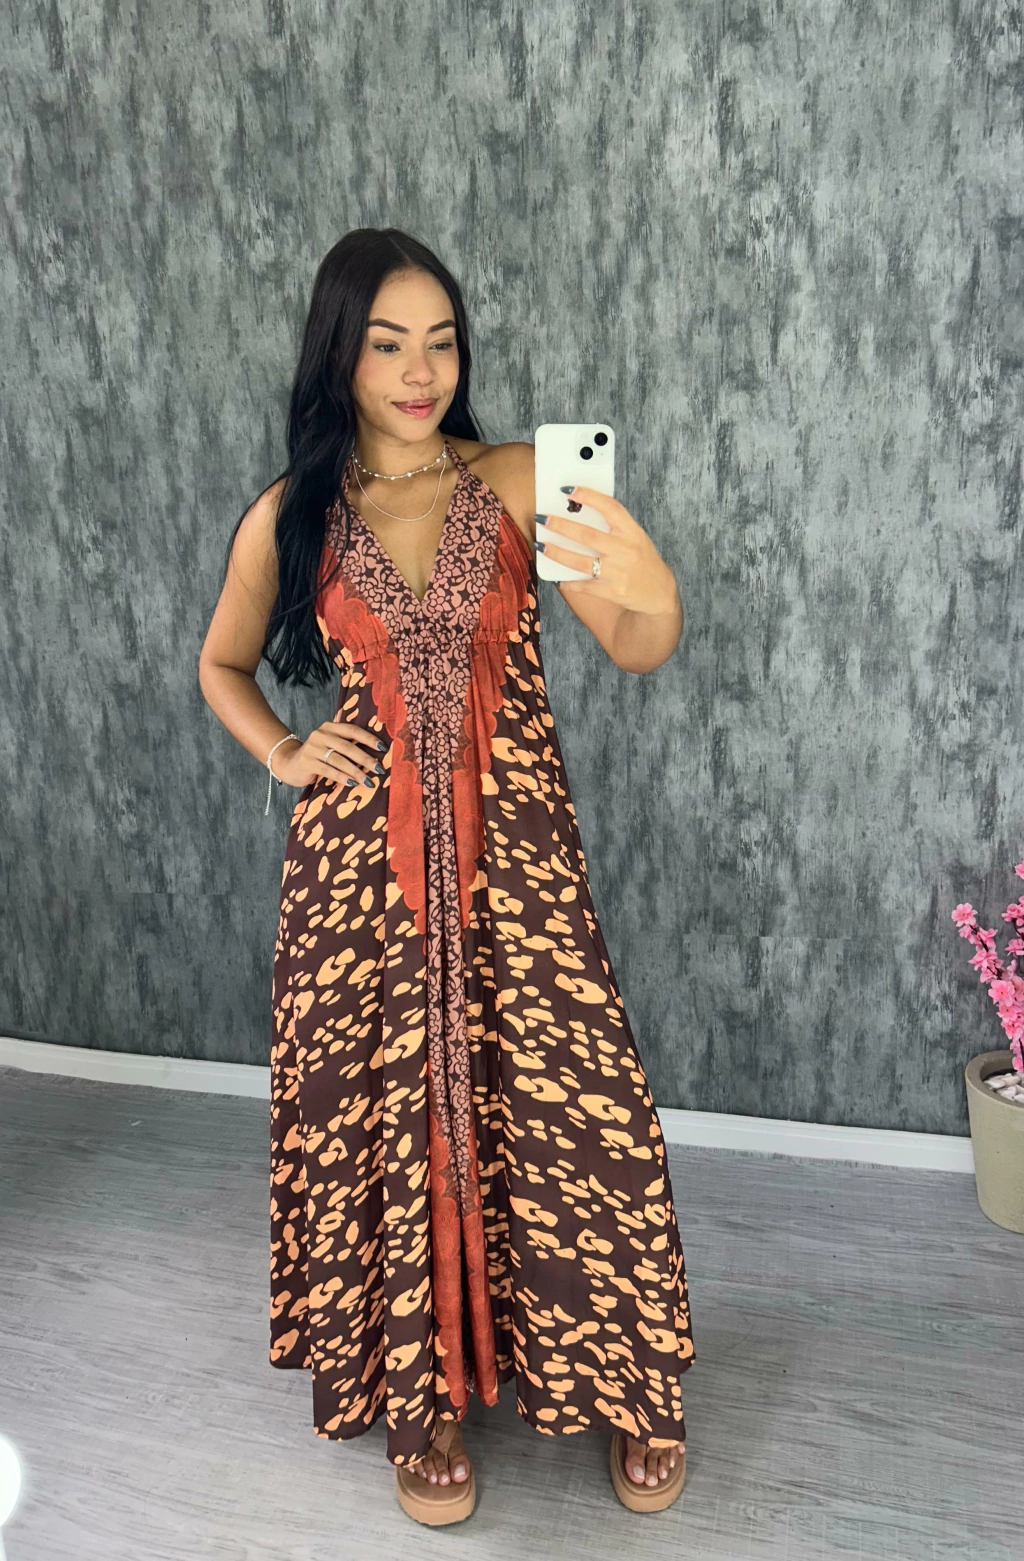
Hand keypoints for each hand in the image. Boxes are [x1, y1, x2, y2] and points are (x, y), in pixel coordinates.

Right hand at [275, 720, 387, 791]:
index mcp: (330, 727)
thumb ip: (347, 744)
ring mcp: (312, 748)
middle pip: (348, 747)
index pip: (353, 730)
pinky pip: (329, 770)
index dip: (369, 739)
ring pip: (339, 760)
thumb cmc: (318, 755)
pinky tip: (352, 783)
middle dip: (366, 759)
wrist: (289, 763)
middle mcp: (321, 734)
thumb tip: (377, 753)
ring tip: (369, 781)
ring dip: (356, 772)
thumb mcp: (331, 745)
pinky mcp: (307, 762)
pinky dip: (342, 777)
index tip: (384, 748)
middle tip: (380, 769)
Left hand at [538, 487, 678, 614]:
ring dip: (557, 552)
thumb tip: (579, 512)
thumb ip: (614, 526)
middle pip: (587, 535)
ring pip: (580, 561)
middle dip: (561, 525)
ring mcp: (617, 572)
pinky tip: (557, 577)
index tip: (568, 490)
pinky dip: (568, 582)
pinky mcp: (610, 591)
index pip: (610, 507)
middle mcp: (625, 550)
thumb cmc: (642, 561)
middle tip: (542, 518)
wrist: (658, 594)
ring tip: (541, 544)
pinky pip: (583, 585)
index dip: (589, 496)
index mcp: (632, 532)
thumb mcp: (636, 538)